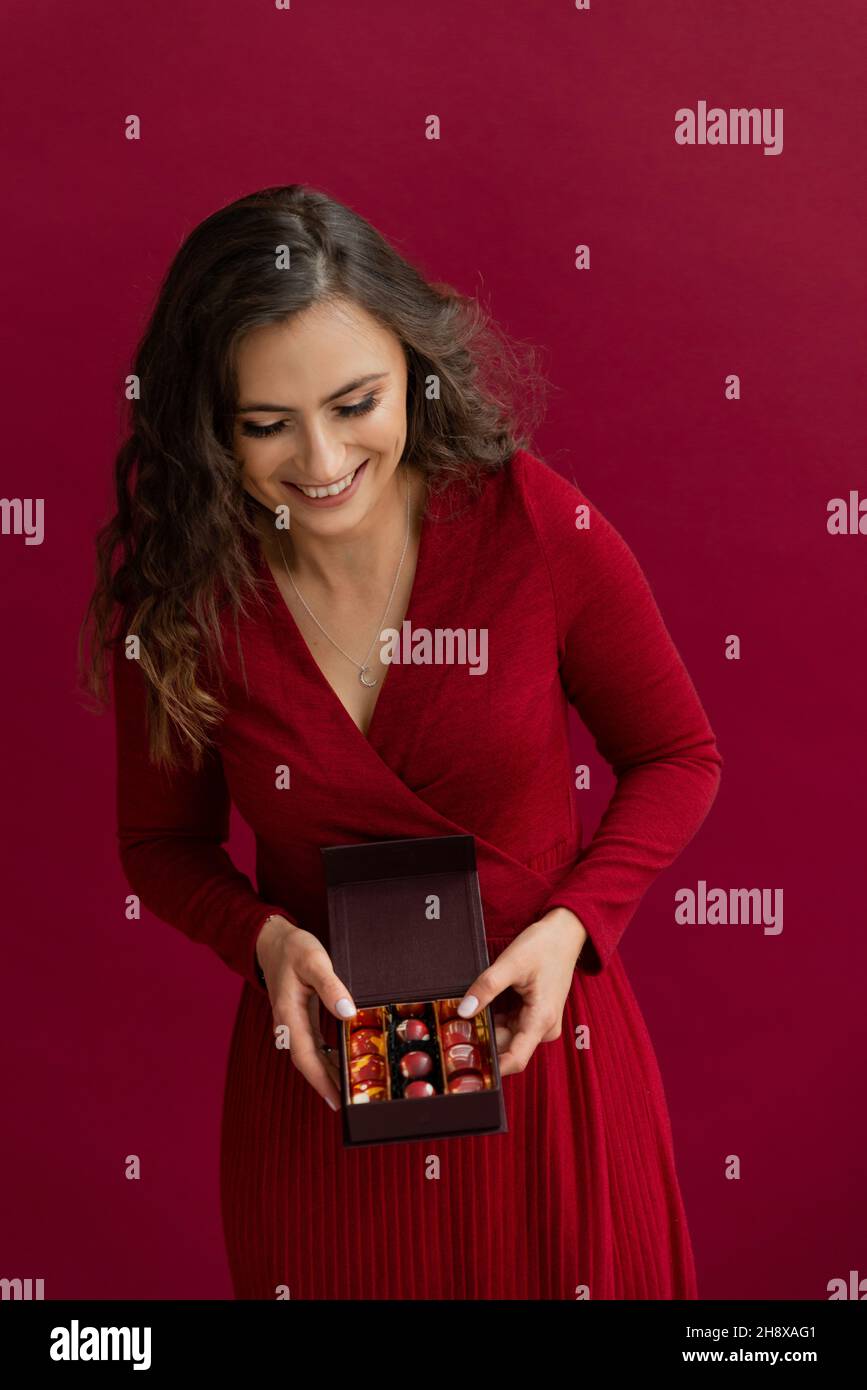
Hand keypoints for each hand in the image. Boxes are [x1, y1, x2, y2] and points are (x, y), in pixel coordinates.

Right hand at [255, 915, 356, 1110]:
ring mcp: (292, 1023)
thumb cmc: (293, 948)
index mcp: (288, 1014)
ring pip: (310, 1056)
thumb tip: (347, 1012)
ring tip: (350, 1088)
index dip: (320, 1080)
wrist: (272, 940)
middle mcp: (288, 1024)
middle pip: (308, 1063)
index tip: (336, 1100)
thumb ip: (330, 986)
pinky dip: (326, 1058)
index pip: (305, 1056)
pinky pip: (312, 1046)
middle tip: (351, 1102)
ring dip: (327, 1073)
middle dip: (327, 1084)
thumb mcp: (314, 960)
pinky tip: (341, 1063)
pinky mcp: (298, 1019)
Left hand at [457, 908, 587, 1077]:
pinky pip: (510, 1026)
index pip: (515, 1059)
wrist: (565, 933)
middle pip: (507, 1047)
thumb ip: (486, 988)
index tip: (468, 1065)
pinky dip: (495, 1019)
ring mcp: (540, 1023)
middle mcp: (544, 1028)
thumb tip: (463, 1011)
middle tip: (455, 1029)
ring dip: (488, 1028)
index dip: (492, 1067)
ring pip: (506, 1036)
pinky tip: (483, 1006)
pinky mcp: (535, 1016)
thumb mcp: (511, 963)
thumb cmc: (544, 946)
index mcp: (541, 1020)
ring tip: (468, 1012)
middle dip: (483, 1040)